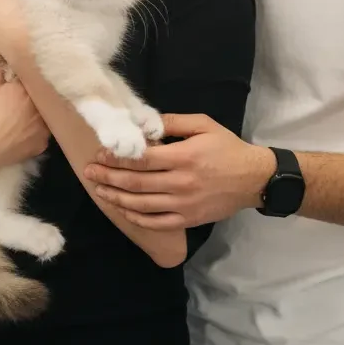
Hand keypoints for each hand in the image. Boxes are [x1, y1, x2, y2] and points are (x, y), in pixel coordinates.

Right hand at [0, 66, 48, 175]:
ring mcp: (43, 128)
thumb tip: (3, 63)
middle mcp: (40, 107)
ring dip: (37, 116)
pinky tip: (25, 134)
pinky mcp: (41, 145)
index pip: (31, 80)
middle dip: (33, 98)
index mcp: (27, 89)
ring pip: (44, 117)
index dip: (24, 82)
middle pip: (40, 99)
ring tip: (24, 118)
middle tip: (20, 102)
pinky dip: (35, 133)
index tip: (17, 85)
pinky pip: (42, 135)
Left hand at [83, 114, 275, 228]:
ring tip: (99, 191)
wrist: (254, 179)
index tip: (100, 154)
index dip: (118, 158)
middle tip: (89, 173)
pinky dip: (136, 218)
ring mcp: (184, 204)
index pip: (142, 159)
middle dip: (108, 177)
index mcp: (183, 157)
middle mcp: (180, 182)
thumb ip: (173, 122)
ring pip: (142, 205)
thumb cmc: (227, 148)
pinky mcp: (188, 219)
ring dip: (116, 198)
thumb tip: (145, 124)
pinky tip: (123, 210)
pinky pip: (157, 222)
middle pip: (136, 182)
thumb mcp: (203, 125)